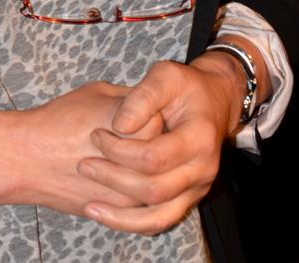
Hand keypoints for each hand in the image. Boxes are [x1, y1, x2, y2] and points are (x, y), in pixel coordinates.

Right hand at [16, 81, 163, 217]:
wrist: (30, 157)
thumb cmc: (61, 119)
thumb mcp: (98, 92)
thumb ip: (131, 97)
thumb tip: (149, 102)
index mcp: (141, 126)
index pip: (164, 120)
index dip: (149, 114)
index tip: (132, 115)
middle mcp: (144, 161)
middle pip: (164, 153)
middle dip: (148, 144)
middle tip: (128, 136)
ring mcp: (135, 190)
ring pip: (154, 180)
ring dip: (142, 169)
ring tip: (119, 155)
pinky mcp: (121, 210)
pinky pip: (139, 201)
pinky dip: (130, 188)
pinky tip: (111, 174)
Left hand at [76, 56, 241, 233]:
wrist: (215, 101)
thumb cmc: (185, 86)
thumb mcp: (166, 76)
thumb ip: (142, 97)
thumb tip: (119, 125)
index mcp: (199, 138)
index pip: (154, 156)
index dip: (119, 149)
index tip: (95, 133)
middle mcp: (202, 170)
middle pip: (155, 190)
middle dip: (114, 179)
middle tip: (84, 165)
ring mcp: (196, 188)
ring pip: (159, 217)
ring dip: (122, 216)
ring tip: (90, 208)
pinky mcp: (187, 198)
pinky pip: (160, 220)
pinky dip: (132, 223)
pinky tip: (106, 214)